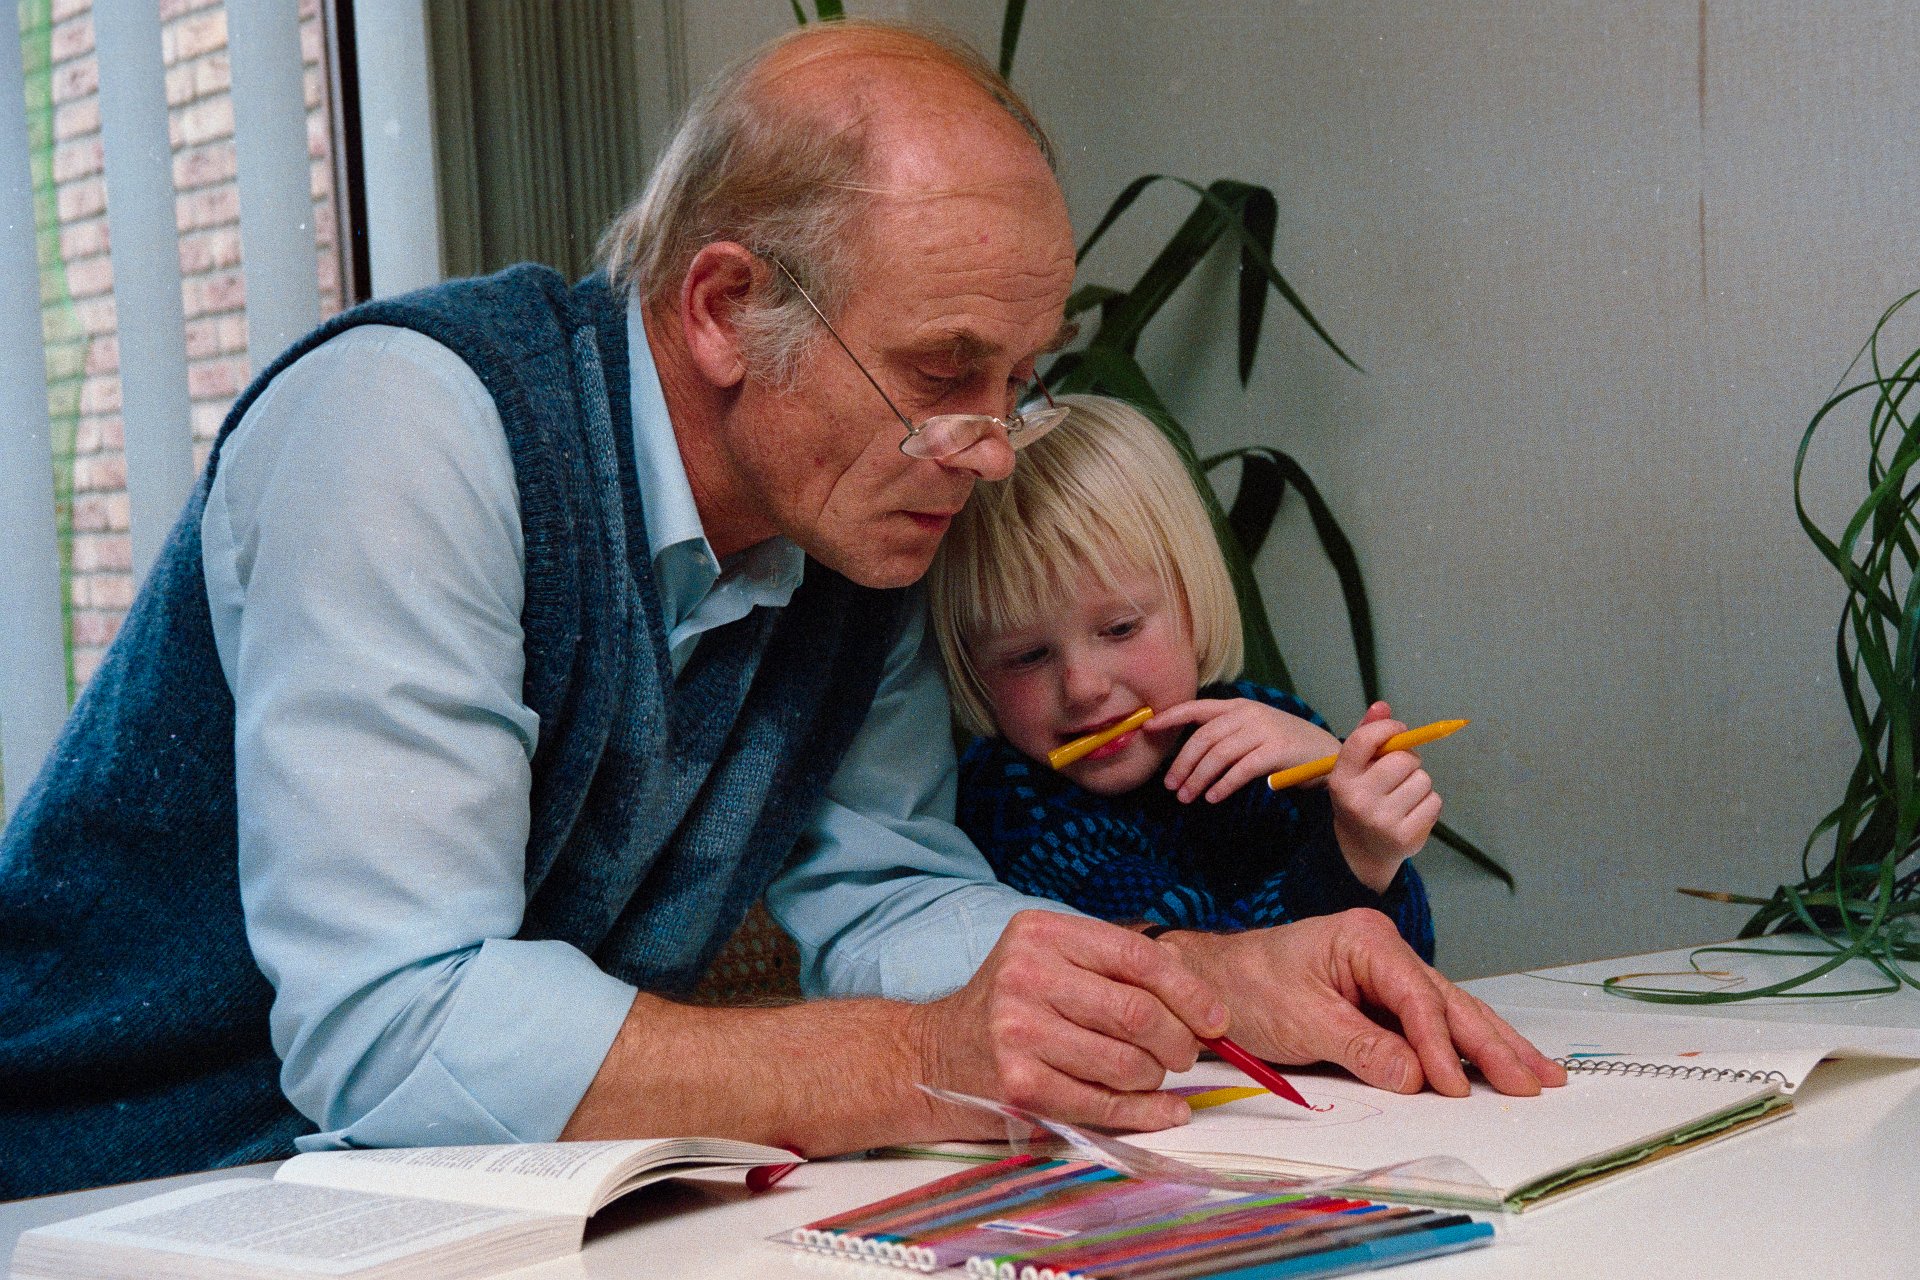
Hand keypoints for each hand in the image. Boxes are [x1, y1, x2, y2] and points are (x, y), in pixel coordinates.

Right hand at [907, 910, 1227, 1134]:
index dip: (1189, 991)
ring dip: (1156, 1078)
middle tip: (1185, 1054)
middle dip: (1179, 1041)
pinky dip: (1146, 1112)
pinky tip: (1162, 1110)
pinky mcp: (1018, 1084)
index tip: (1216, 1018)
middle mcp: (1026, 976)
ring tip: (1152, 1075)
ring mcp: (1018, 1032)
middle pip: (1137, 1012)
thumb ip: (1115, 966)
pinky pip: (1103, 1104)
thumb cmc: (1009, 1007)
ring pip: (1126, 1063)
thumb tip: (1199, 998)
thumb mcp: (1051, 962)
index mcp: (1042, 934)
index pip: (1136, 957)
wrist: (934, 1055)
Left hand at [1151, 697, 1341, 803]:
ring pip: (1219, 755)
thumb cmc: (1284, 746)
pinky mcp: (1276, 752)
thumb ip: (1225, 734)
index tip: (1148, 729)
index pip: (1197, 708)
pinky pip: (1241, 770)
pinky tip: (1212, 797)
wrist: (1327, 754)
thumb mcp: (1253, 730)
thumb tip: (1189, 755)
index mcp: (1238, 707)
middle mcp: (1248, 715)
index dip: (1171, 717)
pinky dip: (1223, 784)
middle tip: (1170, 786)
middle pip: (1203, 738)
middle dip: (1182, 763)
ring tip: (1187, 797)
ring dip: (1198, 778)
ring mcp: (1263, 731)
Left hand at [1161, 910, 1566, 1097]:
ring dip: (1495, 1045)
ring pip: (1452, 1012)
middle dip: (1496, 1044)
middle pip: (1451, 1001)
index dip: (1442, 1046)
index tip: (1456, 1088)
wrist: (1211, 979)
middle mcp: (1384, 950)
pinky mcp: (1381, 998)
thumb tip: (1418, 1078)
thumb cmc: (1247, 988)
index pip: (1418, 998)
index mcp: (1366, 941)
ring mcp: (1386, 973)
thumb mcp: (1301, 1020)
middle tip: (1538, 1082)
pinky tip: (1498, 1064)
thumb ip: (1362, 1047)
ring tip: (1541, 1075)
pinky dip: (1466, 1047)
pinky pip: (1432, 1023)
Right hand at [1329, 702, 1442, 891]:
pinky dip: (1428, 803)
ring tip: (1404, 795)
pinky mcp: (1405, 836)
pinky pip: (1434, 802)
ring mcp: (1382, 820)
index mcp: (1341, 779)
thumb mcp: (1355, 768)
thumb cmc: (1361, 797)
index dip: (1388, 728)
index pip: (1364, 740)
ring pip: (1423, 780)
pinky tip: (1412, 811)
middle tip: (1400, 772)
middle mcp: (1358, 800)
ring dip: (1419, 783)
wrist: (1360, 850)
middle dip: (1408, 760)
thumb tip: (1382, 706)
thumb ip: (1367, 735)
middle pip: (1403, 760)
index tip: (1398, 730)